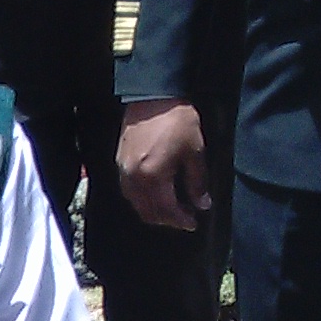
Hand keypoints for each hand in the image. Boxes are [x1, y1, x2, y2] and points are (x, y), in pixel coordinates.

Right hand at [116, 99, 208, 231]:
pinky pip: (129, 192)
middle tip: (184, 218)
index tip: (194, 223)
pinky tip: (154, 195)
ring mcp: (123, 172)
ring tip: (170, 209)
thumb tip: (202, 204)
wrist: (152, 97)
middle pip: (148, 212)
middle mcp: (134, 179)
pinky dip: (141, 200)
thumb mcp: (194, 151)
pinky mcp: (119, 163)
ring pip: (136, 204)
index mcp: (153, 177)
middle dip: (167, 220)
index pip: (166, 210)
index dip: (181, 220)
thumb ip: (197, 182)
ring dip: (153, 212)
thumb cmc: (177, 121)